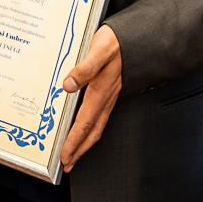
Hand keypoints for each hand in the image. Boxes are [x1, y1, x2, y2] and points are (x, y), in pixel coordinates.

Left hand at [59, 25, 121, 172]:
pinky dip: (91, 128)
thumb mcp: (99, 50)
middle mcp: (107, 98)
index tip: (65, 156)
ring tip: (75, 152)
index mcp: (101, 92)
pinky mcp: (111, 91)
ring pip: (97, 126)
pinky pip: (100, 116)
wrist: (137, 37)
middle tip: (69, 164)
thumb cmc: (117, 42)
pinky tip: (85, 127)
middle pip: (92, 132)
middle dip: (80, 150)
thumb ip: (84, 68)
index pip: (84, 123)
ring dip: (86, 142)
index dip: (74, 142)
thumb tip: (68, 85)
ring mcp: (110, 96)